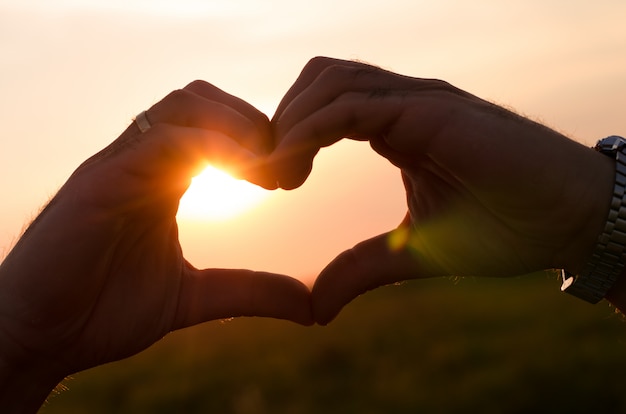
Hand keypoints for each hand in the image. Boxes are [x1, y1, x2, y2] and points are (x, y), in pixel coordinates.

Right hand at [0, 81, 311, 408]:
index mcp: (161, 179)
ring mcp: (119, 165)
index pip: (214, 124)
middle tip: (283, 164)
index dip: (260, 140)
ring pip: (182, 104)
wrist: (40, 338)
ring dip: (235, 124)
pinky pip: (160, 139)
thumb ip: (248, 292)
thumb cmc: (103, 311)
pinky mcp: (100, 182)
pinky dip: (209, 145)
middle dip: (253, 121)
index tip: (291, 177)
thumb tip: (309, 306)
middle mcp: (140, 161)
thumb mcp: (194, 299)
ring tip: (264, 165)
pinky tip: (242, 174)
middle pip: (201, 98)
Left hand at [264, 57, 614, 323]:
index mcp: (396, 125)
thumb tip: (314, 306)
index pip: (323, 104)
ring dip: (289, 122)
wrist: (570, 221)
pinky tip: (291, 169)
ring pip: (329, 79)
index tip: (268, 182)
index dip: (287, 136)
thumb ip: (361, 268)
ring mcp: (418, 100)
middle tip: (262, 174)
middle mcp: (403, 102)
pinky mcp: (432, 111)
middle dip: (278, 120)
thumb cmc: (505, 228)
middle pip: (317, 78)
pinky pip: (353, 105)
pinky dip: (311, 130)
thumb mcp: (414, 252)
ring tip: (274, 173)